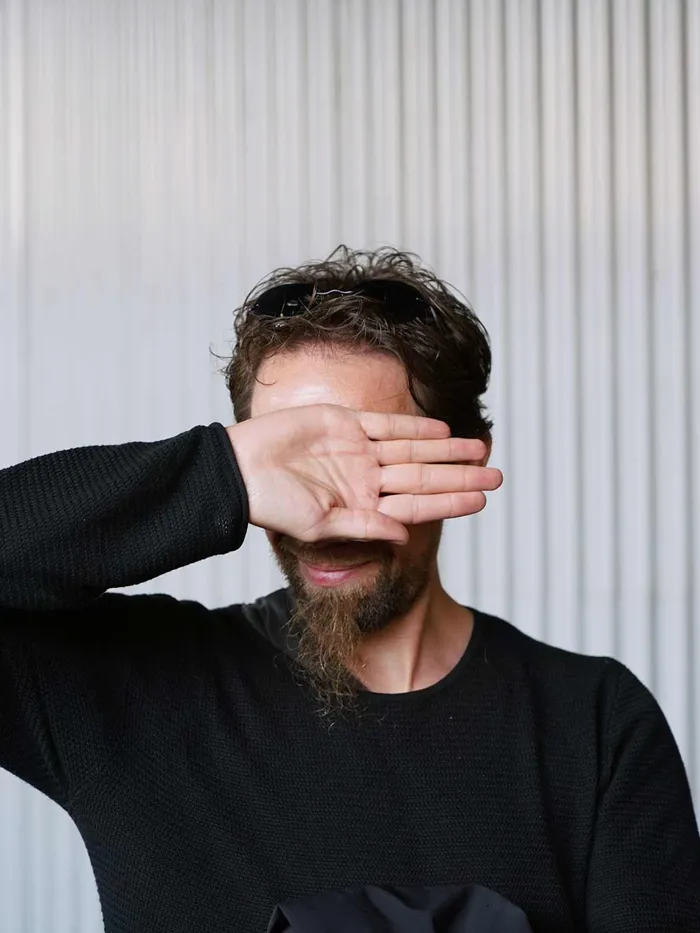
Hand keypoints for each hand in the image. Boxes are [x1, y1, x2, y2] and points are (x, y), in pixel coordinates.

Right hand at [226, 404, 501, 543]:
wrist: (238, 469)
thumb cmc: (271, 505)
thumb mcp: (319, 526)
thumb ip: (364, 527)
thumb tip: (405, 536)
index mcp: (362, 506)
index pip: (417, 503)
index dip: (450, 499)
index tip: (482, 499)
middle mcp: (365, 478)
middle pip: (423, 475)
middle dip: (460, 474)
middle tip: (497, 474)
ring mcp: (356, 450)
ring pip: (412, 449)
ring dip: (446, 449)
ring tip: (480, 449)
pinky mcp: (343, 424)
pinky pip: (386, 424)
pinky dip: (414, 425)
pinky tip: (441, 428)